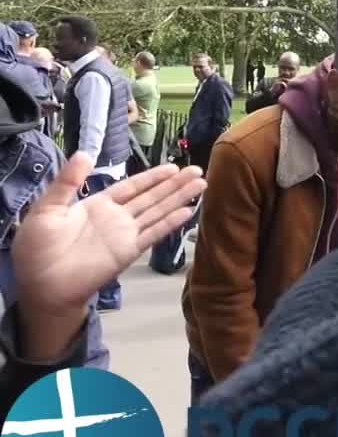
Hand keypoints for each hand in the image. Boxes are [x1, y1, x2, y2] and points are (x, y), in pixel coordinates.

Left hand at [13, 153, 205, 315]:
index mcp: (98, 205)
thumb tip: (85, 153)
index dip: (152, 177)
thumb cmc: (37, 247)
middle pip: (152, 197)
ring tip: (201, 185)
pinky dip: (171, 223)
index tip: (173, 167)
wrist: (41, 284)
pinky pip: (153, 233)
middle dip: (174, 184)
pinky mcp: (129, 251)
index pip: (131, 187)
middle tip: (197, 171)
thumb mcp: (47, 208)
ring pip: (158, 211)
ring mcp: (125, 234)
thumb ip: (67, 182)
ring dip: (179, 198)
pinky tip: (188, 212)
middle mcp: (117, 217)